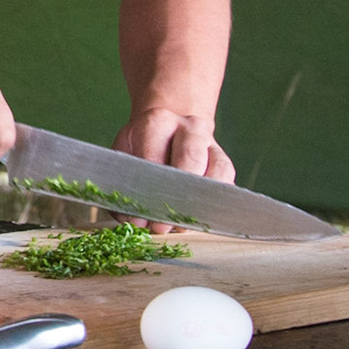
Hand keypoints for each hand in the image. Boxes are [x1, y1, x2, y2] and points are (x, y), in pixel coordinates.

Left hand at [113, 107, 235, 232]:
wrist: (167, 130)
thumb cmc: (139, 147)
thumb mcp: (123, 156)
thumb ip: (123, 185)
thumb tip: (132, 221)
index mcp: (157, 122)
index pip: (155, 157)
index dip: (146, 190)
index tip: (138, 217)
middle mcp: (189, 128)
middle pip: (190, 161)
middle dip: (175, 199)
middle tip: (160, 226)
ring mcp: (210, 143)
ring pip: (215, 173)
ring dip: (197, 205)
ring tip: (177, 226)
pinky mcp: (224, 161)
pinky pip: (226, 185)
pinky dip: (212, 206)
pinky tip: (194, 219)